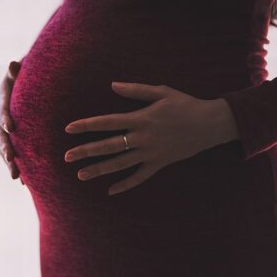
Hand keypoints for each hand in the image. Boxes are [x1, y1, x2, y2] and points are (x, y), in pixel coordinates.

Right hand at [0, 59, 24, 183]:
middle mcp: (0, 120)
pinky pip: (14, 156)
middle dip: (6, 148)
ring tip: (16, 177)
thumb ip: (15, 71)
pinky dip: (18, 168)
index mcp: (1, 103)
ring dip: (10, 164)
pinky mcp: (13, 142)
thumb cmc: (22, 78)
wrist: (23, 88)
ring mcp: (4, 133)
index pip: (1, 111)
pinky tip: (24, 183)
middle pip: (1, 136)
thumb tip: (13, 63)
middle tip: (11, 158)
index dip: (4, 118)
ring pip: (5, 150)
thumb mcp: (19, 72)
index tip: (10, 127)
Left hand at [63, 82, 237, 195]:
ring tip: (81, 175)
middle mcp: (142, 138)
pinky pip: (140, 177)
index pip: (106, 122)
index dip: (86, 125)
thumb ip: (135, 90)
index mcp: (140, 118)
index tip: (69, 129)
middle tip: (66, 157)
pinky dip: (126, 184)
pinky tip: (111, 191)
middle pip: (108, 146)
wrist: (210, 124)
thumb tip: (112, 85)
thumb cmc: (185, 104)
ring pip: (120, 164)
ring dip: (100, 170)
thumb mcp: (161, 91)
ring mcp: (151, 153)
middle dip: (86, 151)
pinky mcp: (160, 163)